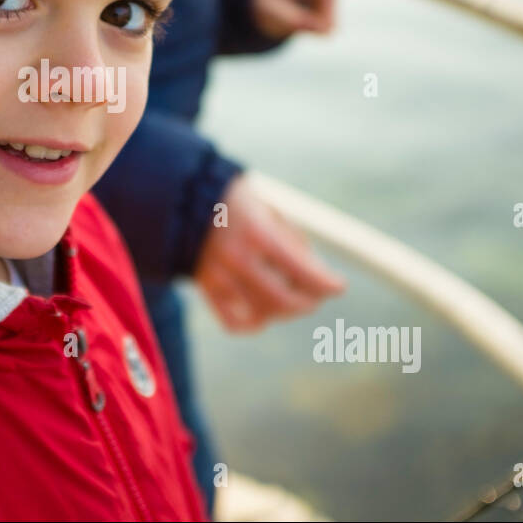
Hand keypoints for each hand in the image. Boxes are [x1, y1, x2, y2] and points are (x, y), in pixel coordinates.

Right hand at [193, 173, 345, 332]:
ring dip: (285, 312)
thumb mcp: (269, 209)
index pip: (301, 270)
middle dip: (308, 302)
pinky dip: (253, 324)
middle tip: (317, 296)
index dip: (326, 283)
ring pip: (261, 314)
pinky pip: (233, 322)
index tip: (339, 286)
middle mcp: (237, 257)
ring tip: (292, 299)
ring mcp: (219, 276)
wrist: (183, 198)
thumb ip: (293, 241)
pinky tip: (263, 314)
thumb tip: (317, 273)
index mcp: (257, 232)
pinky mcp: (206, 288)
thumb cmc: (236, 201)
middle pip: (283, 300)